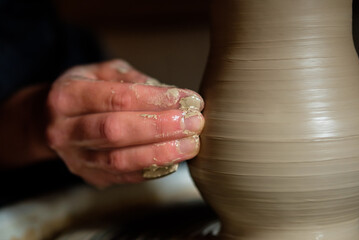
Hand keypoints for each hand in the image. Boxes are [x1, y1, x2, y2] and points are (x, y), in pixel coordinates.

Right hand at [45, 59, 204, 187]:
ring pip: (120, 160)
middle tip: (195, 122)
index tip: (186, 98)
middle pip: (116, 131)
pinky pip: (125, 176)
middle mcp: (65, 131)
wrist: (49, 123)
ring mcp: (76, 158)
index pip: (116, 98)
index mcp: (66, 97)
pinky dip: (154, 168)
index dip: (155, 99)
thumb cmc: (82, 92)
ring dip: (161, 153)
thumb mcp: (100, 73)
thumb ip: (133, 80)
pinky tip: (176, 159)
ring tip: (192, 144)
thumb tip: (172, 93)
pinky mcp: (91, 176)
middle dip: (160, 127)